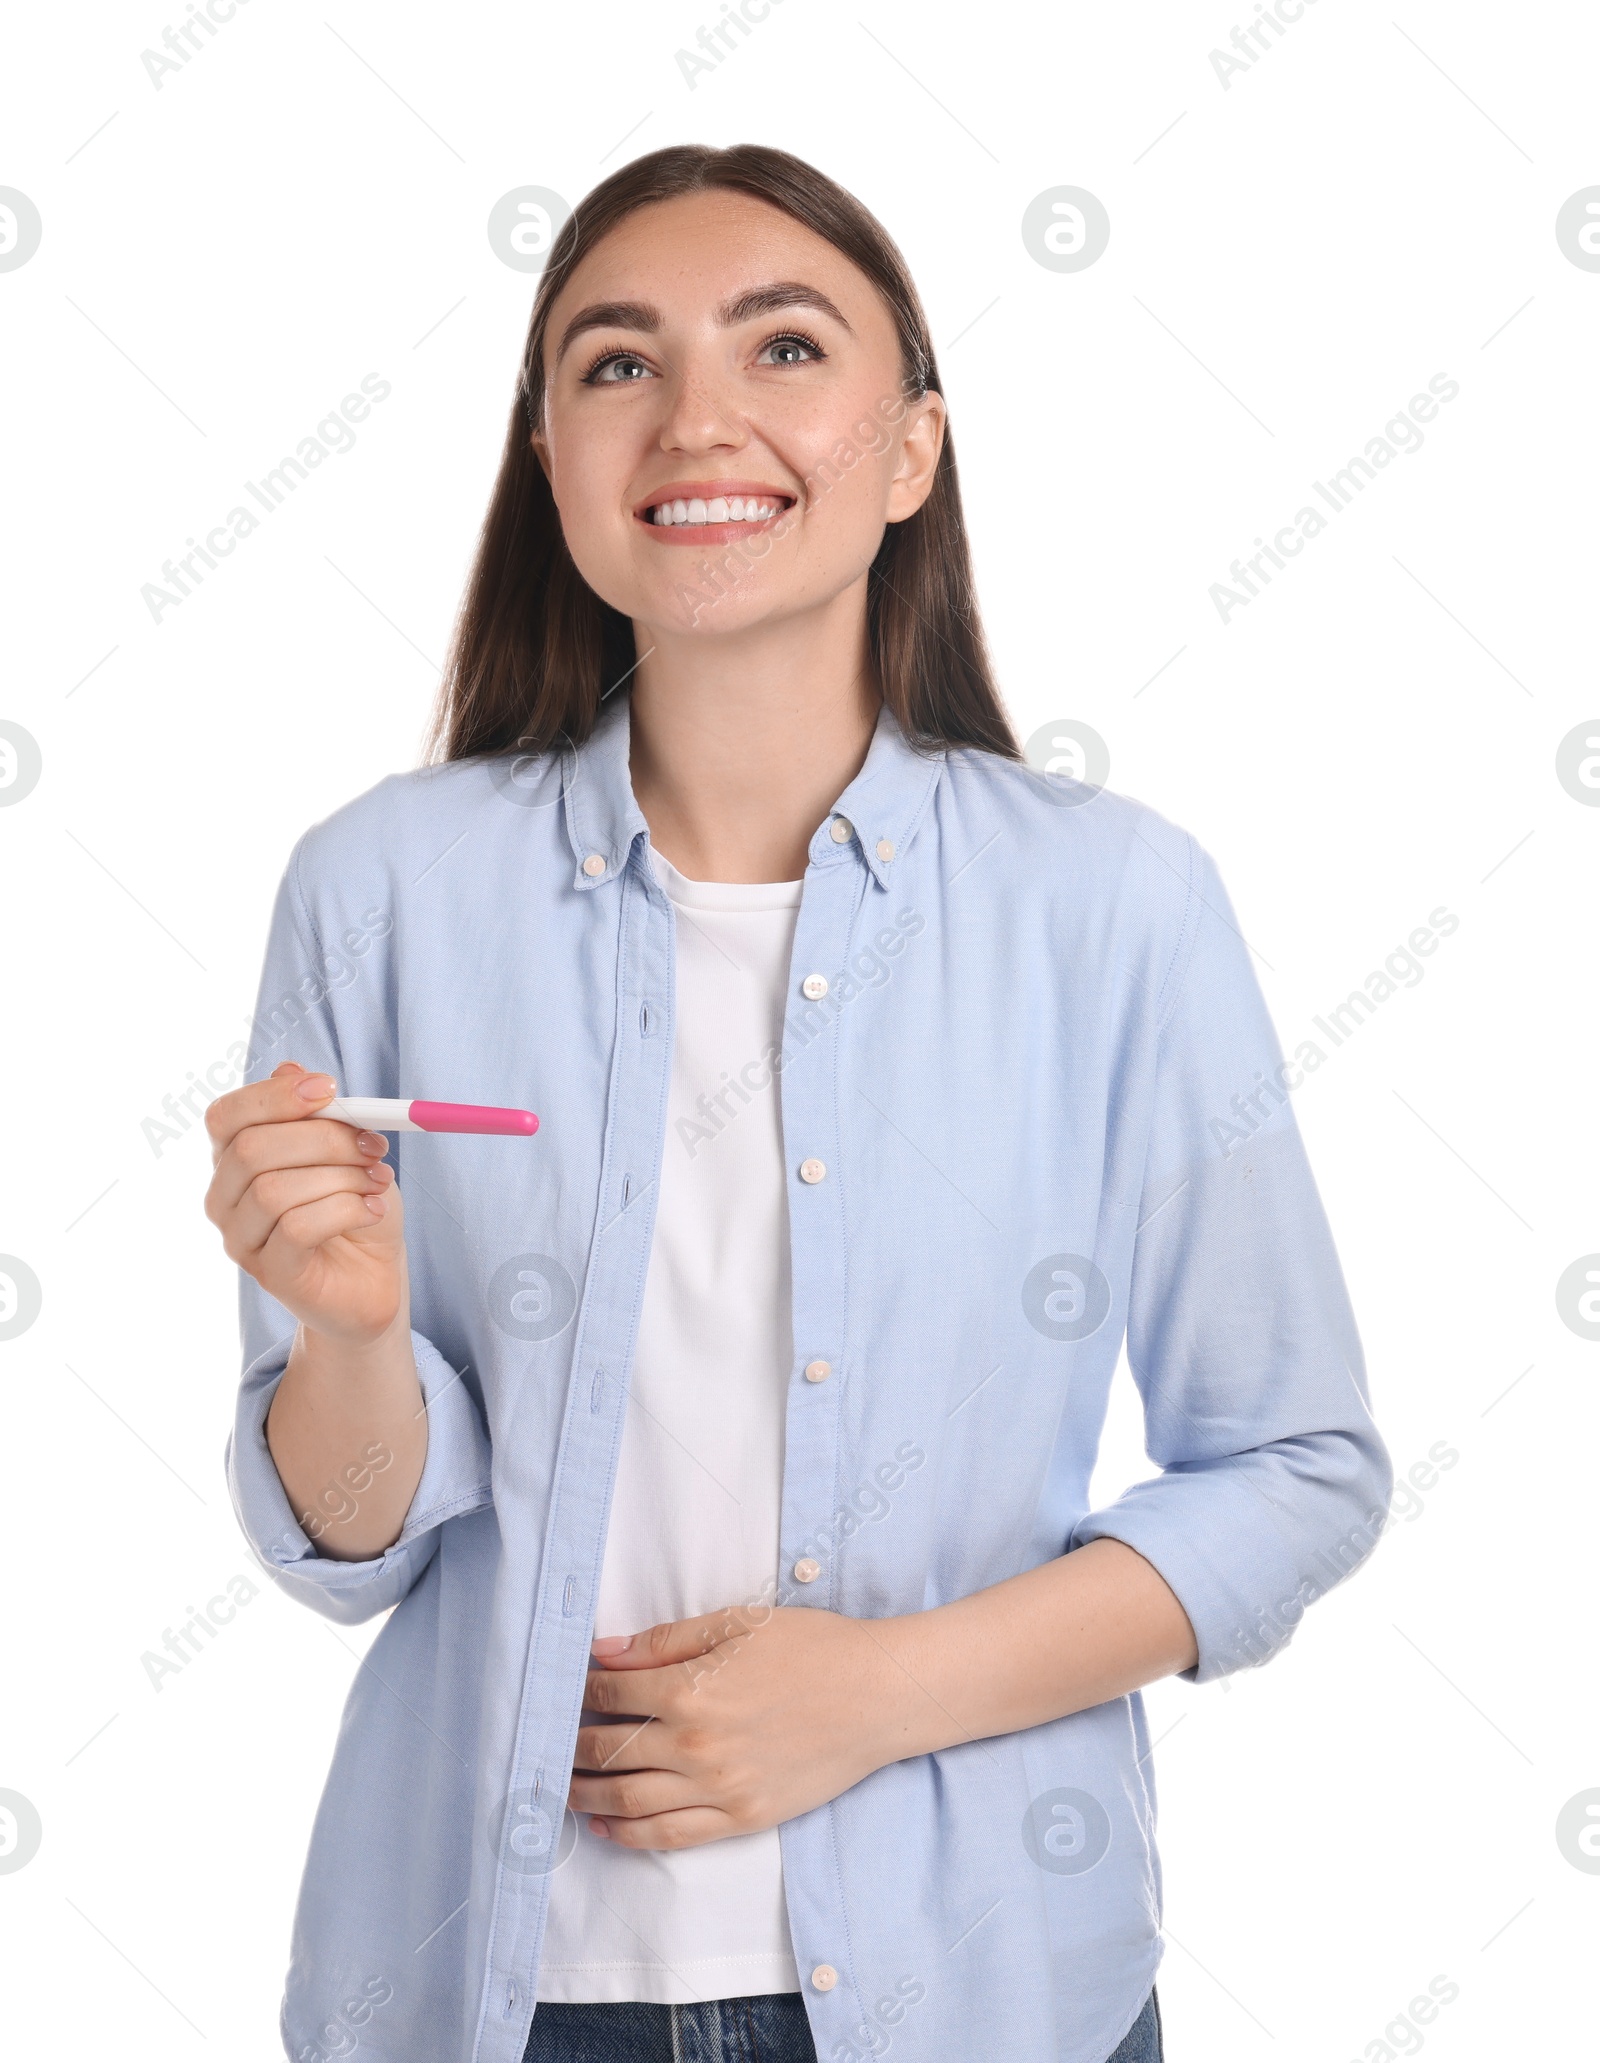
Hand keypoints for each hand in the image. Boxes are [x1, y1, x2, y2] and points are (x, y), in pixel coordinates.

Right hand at [204, 1059, 407, 1346]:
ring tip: (377, 1181)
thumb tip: (292, 1070)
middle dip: (324, 1138)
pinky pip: (297, 1228)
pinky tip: (373, 1210)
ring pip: (275, 1190)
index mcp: (234, 1159)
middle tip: (374, 1145)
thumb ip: (319, 1114)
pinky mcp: (272, 1274)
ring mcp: (241, 1240)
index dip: (274, 1096)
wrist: (375, 1277)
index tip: (330, 1088)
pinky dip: (346, 1210)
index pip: (226, 1116)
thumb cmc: (354, 1207)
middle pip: (253, 1149)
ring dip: (341, 1177)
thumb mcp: (346, 1151)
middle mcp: (224, 1199)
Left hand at [569, 1603, 916, 1849]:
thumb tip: (605, 1652)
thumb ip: (667, 1640)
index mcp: (692, 1690)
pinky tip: (605, 1824)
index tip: (569, 1689)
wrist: (877, 1695)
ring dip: (585, 1795)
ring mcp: (719, 1789)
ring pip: (629, 1801)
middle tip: (551, 1742)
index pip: (613, 1693)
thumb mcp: (738, 1623)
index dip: (584, 1689)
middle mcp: (697, 1746)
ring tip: (562, 1787)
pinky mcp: (742, 1818)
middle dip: (572, 1746)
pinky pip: (671, 1835)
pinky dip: (629, 1834)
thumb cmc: (813, 1648)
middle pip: (609, 1751)